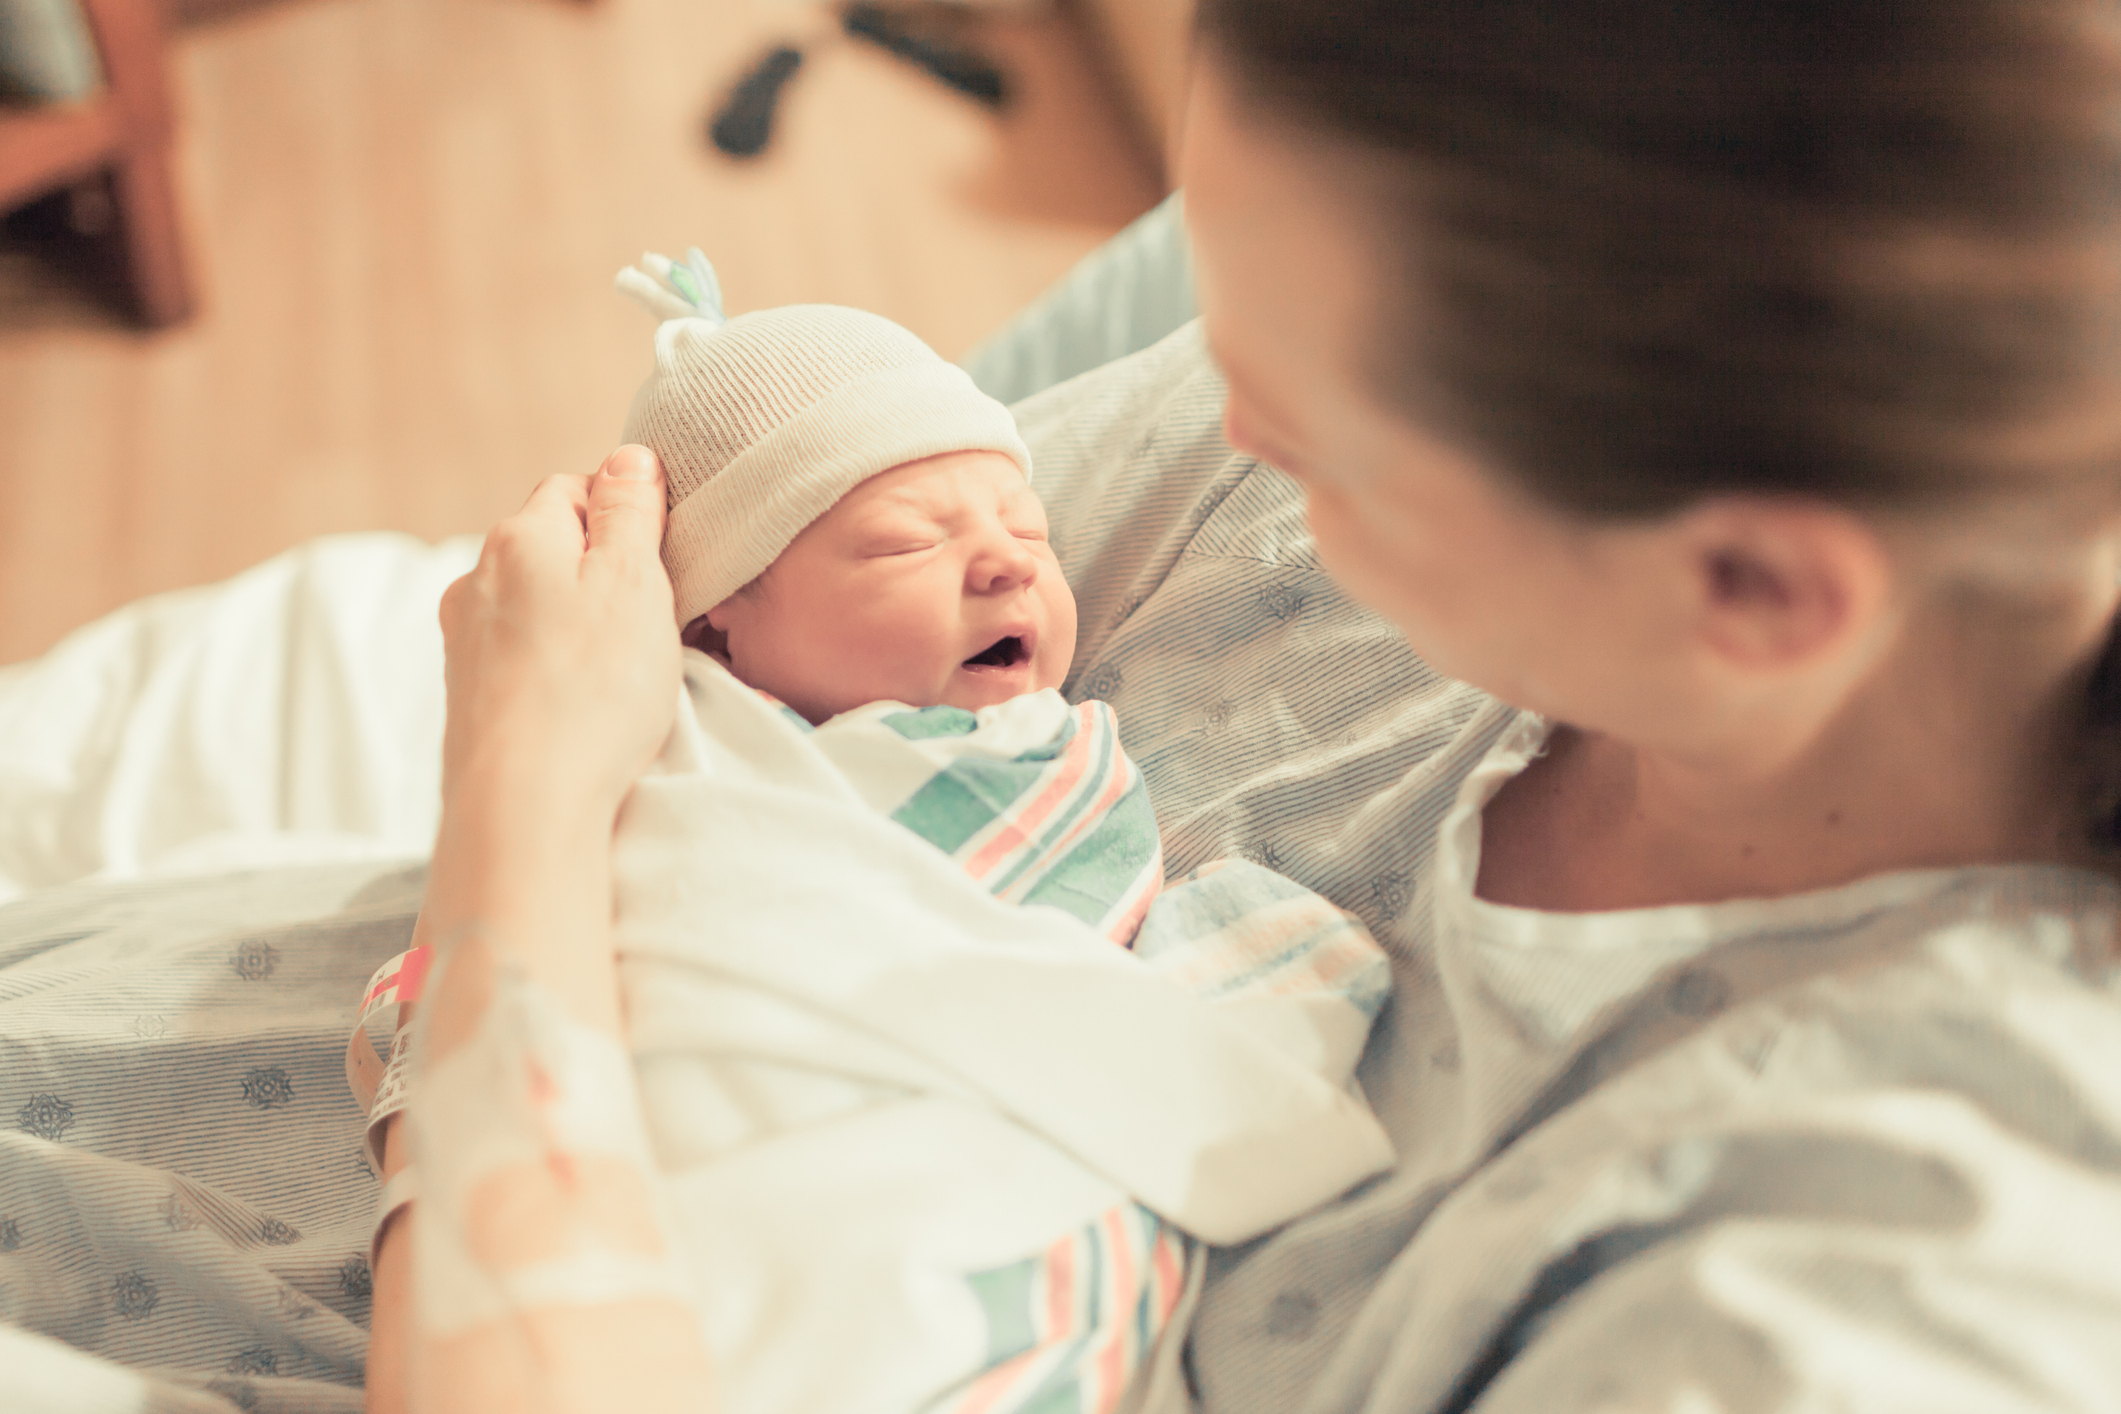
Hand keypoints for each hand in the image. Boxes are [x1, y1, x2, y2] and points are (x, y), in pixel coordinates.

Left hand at [437, 446, 680, 823]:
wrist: (525, 803)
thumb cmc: (592, 690)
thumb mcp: (633, 581)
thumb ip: (631, 513)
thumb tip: (629, 458)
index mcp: (519, 537)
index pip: (574, 489)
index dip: (624, 517)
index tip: (660, 560)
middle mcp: (477, 579)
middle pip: (551, 549)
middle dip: (598, 572)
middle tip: (650, 619)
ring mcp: (466, 641)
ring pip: (535, 606)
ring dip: (576, 623)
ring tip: (620, 672)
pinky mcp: (469, 696)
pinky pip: (522, 658)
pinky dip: (554, 668)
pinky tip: (584, 705)